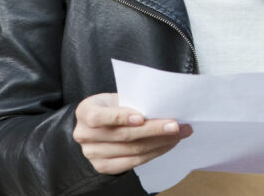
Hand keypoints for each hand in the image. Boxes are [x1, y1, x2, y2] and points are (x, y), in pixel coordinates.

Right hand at [72, 92, 191, 173]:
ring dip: (160, 142)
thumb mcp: (117, 97)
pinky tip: (168, 144)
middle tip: (176, 125)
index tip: (142, 117)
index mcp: (85, 111)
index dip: (121, 117)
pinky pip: (133, 162)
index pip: (99, 117)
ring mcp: (92, 153)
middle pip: (123, 135)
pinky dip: (154, 152)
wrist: (101, 122)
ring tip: (179, 133)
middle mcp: (84, 134)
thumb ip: (133, 101)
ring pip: (132, 150)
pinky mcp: (103, 166)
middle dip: (154, 130)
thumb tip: (163, 106)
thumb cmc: (114, 106)